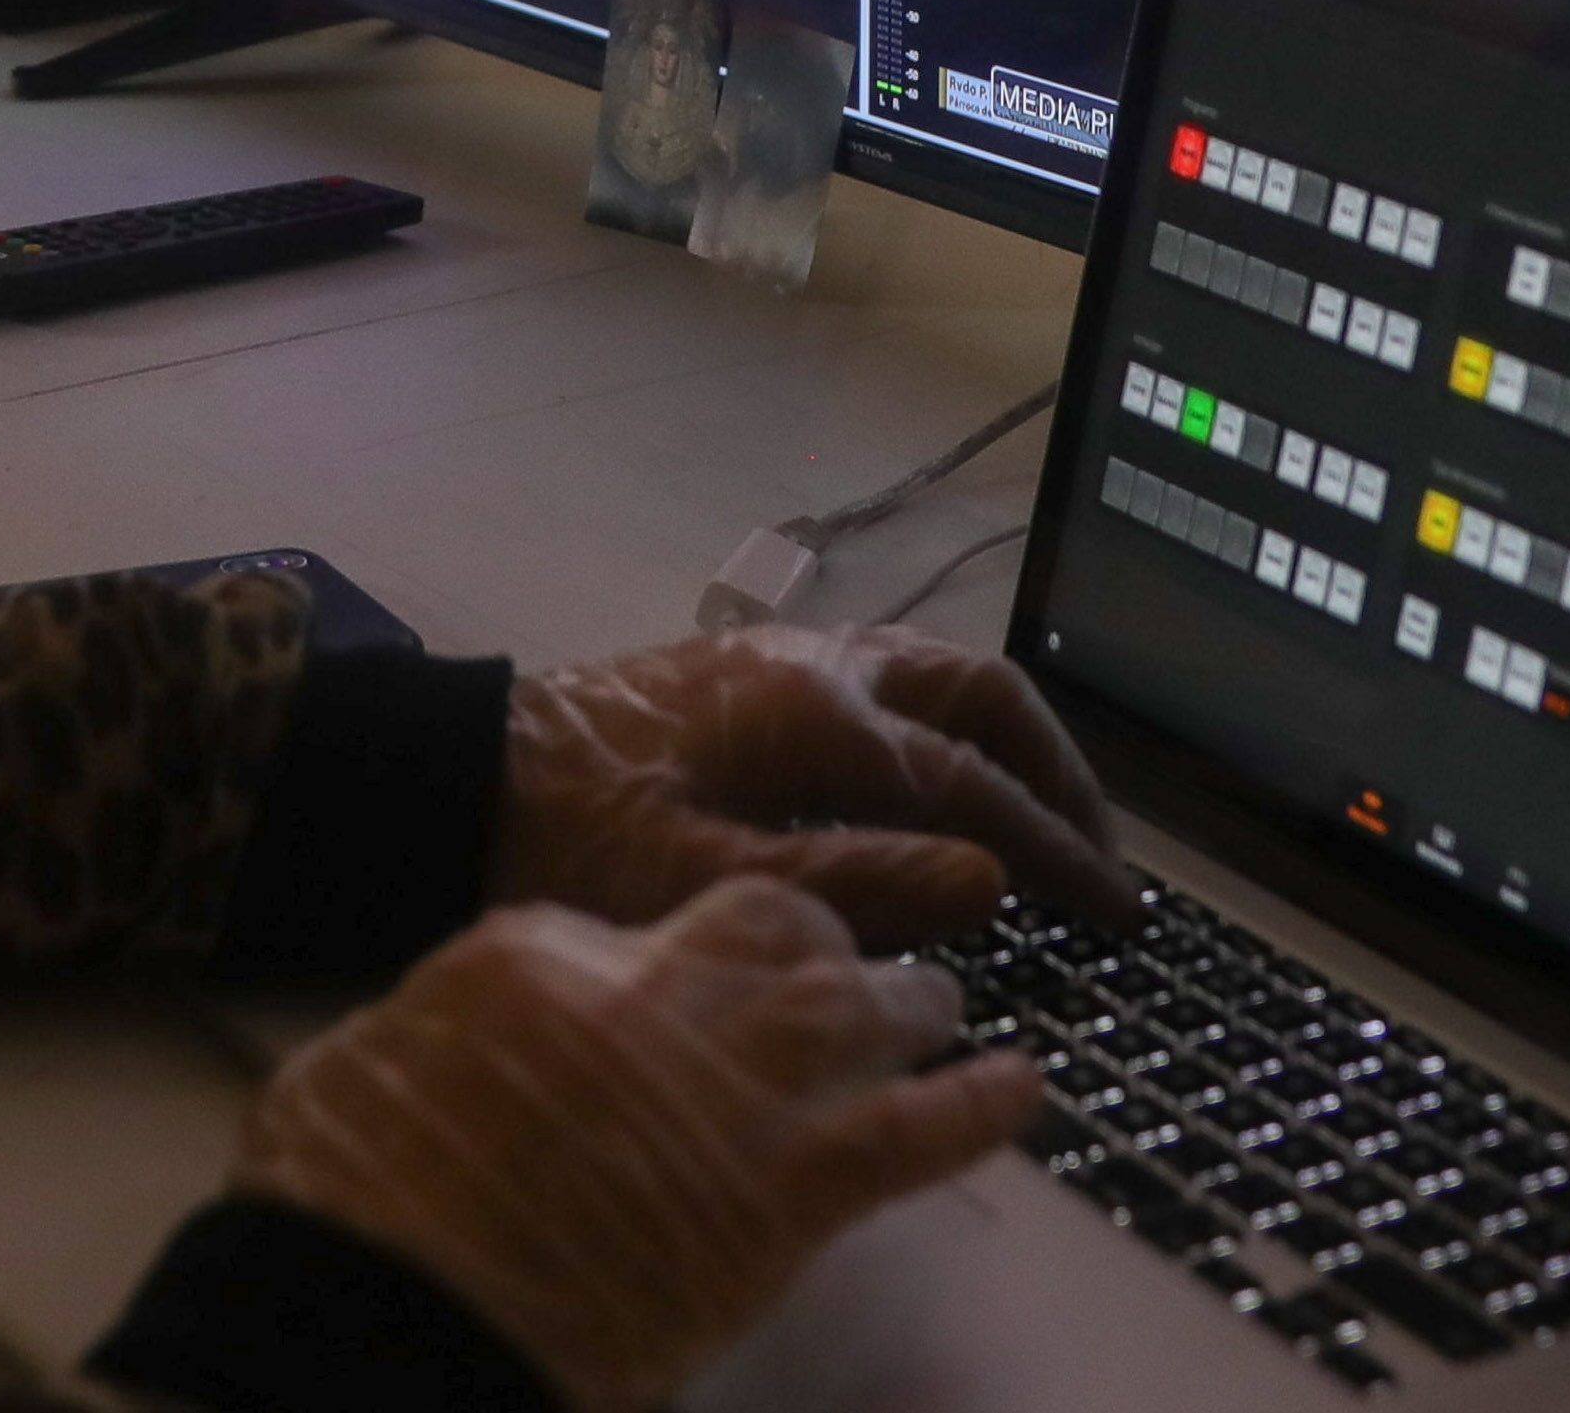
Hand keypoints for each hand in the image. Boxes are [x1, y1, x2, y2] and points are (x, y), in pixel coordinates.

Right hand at [236, 880, 1041, 1412]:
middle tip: (833, 971)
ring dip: (905, 1004)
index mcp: (553, 945)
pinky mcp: (797, 1187)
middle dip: (815, 941)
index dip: (695, 946)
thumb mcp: (386, 1052)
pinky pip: (922, 1128)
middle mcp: (670, 984)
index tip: (707, 970)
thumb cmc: (359, 1187)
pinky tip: (1023, 1087)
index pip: (657, 916)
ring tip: (932, 1012)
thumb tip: (538, 1015)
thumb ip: (483, 1011)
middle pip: (782, 920)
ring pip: (869, 999)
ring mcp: (745, 1081)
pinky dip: (978, 1104)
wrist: (392, 1300)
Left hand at [501, 623, 1129, 946]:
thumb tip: (994, 881)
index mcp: (820, 711)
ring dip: (1005, 745)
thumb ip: (857, 881)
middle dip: (1055, 771)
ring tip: (1042, 824)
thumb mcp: (707, 883)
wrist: (452, 774)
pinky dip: (946, 736)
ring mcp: (786, 659)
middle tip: (1099, 856)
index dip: (1055, 849)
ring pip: (937, 679)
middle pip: (980, 695)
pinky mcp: (752, 676)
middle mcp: (820, 664)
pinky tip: (942, 800)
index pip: (975, 784)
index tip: (1117, 910)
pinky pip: (889, 687)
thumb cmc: (569, 838)